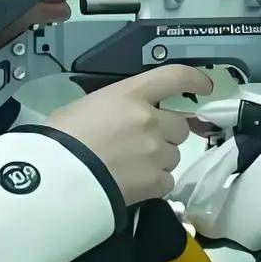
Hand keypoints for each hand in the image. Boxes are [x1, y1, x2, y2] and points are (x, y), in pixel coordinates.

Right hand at [43, 64, 212, 205]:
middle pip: (179, 125)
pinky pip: (166, 180)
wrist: (54, 178)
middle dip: (167, 134)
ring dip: (159, 159)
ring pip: (173, 154)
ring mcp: (155, 151)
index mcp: (131, 94)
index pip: (174, 77)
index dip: (195, 79)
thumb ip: (115, 107)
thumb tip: (122, 119)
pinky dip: (153, 183)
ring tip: (130, 168)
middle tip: (142, 145)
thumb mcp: (85, 107)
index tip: (206, 86)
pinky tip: (131, 184)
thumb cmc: (60, 137)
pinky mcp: (155, 182)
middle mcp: (150, 119)